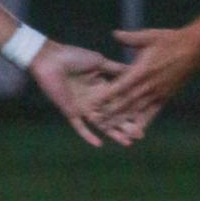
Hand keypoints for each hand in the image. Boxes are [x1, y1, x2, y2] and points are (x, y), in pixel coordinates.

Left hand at [29, 41, 144, 148]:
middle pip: (114, 116)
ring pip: (101, 124)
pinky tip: (99, 144)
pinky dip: (88, 135)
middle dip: (127, 125)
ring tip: (128, 142)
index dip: (132, 109)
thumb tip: (135, 69)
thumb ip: (115, 69)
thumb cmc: (74, 56)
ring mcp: (83, 107)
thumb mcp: (99, 62)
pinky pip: (80, 127)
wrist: (52, 58)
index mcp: (102, 87)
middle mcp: (95, 100)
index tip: (147, 116)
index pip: (120, 101)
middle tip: (141, 134)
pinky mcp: (71, 111)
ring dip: (113, 133)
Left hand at [93, 26, 199, 125]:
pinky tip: (135, 133)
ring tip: (110, 130)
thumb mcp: (149, 36)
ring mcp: (158, 93)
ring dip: (123, 120)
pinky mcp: (165, 97)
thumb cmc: (170, 40)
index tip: (93, 102)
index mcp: (142, 70)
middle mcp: (149, 85)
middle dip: (110, 112)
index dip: (107, 95)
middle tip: (96, 121)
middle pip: (126, 102)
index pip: (120, 86)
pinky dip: (144, 123)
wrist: (195, 49)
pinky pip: (153, 113)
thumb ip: (130, 38)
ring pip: (137, 110)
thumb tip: (115, 34)